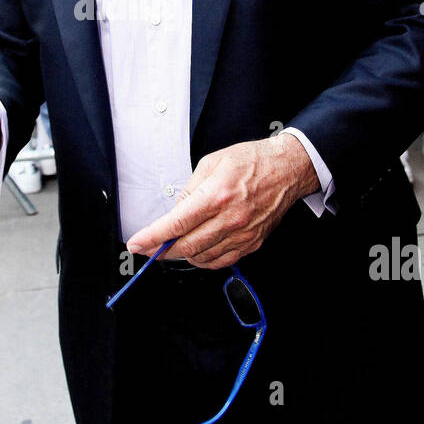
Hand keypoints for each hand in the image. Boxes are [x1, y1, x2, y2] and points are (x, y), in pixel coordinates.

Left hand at [126, 135, 319, 269]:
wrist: (286, 169)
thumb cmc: (252, 161)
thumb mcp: (212, 162)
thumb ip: (190, 188)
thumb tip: (176, 211)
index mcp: (216, 195)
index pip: (176, 223)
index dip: (152, 237)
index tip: (137, 244)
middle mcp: (229, 218)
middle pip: (186, 246)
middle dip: (161, 250)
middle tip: (149, 248)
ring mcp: (242, 233)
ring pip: (202, 257)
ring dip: (183, 255)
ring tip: (175, 245)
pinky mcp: (251, 243)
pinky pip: (222, 261)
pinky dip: (204, 260)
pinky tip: (197, 250)